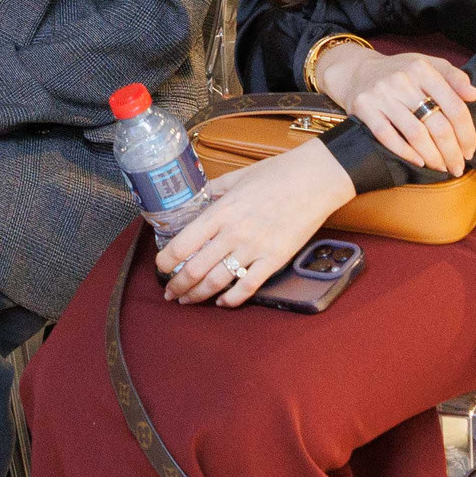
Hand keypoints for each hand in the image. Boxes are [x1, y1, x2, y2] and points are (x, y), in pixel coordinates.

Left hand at [154, 141, 349, 307]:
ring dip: (197, 296)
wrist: (315, 179)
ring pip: (217, 283)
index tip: (160, 267)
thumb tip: (197, 199)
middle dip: (177, 286)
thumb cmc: (277, 174)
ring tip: (188, 300)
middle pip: (195, 270)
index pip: (182, 244)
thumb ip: (213, 191)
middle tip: (170, 292)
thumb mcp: (237, 177)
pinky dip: (231, 300)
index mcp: (220, 212)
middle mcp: (233, 233)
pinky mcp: (275, 260)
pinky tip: (222, 302)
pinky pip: (248, 288)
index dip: (165, 261)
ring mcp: (254, 249)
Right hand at [309, 39, 475, 175]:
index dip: (466, 133)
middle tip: (458, 167)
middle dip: (452, 152)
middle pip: (437, 124)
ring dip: (433, 157)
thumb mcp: (428, 66)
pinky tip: (419, 162)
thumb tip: (474, 95)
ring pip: (415, 134)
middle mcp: (402, 80)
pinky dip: (406, 153)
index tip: (470, 150)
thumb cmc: (400, 72)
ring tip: (442, 168)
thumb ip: (454, 77)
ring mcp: (381, 95)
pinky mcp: (364, 108)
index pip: (454, 106)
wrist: (356, 71)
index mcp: (423, 68)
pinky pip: (388, 137)